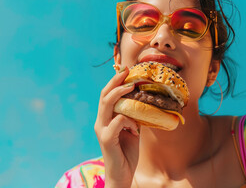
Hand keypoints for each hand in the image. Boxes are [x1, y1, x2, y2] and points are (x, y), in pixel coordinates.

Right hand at [94, 67, 139, 187]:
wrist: (122, 175)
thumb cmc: (127, 153)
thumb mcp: (133, 130)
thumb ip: (134, 117)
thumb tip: (144, 103)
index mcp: (106, 119)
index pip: (107, 96)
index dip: (115, 82)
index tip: (126, 70)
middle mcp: (101, 122)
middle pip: (104, 95)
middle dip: (115, 81)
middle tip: (127, 70)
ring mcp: (102, 130)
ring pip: (107, 105)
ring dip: (120, 93)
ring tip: (132, 86)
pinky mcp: (107, 139)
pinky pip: (118, 121)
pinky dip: (129, 120)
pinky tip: (136, 128)